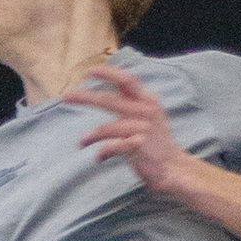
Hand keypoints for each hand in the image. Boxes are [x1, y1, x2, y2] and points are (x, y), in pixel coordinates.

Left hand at [61, 65, 199, 193]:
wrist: (173, 168)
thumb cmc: (155, 143)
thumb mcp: (148, 116)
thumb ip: (130, 104)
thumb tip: (104, 95)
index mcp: (147, 100)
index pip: (126, 80)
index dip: (107, 74)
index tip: (89, 72)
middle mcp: (145, 110)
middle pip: (109, 100)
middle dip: (85, 97)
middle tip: (67, 97)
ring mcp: (143, 128)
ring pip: (107, 128)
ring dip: (91, 136)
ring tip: (82, 142)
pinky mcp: (139, 145)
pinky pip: (112, 146)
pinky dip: (102, 152)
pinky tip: (99, 158)